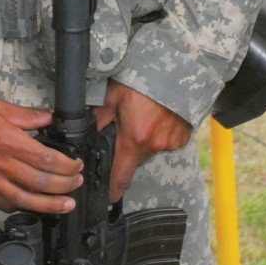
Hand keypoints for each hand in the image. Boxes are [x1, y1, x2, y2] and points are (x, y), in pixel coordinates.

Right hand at [0, 92, 82, 213]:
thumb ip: (27, 116)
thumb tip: (49, 118)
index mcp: (7, 140)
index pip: (47, 160)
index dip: (67, 165)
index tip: (76, 165)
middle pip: (40, 182)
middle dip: (64, 186)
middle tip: (76, 184)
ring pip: (23, 200)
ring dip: (48, 205)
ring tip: (65, 205)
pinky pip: (2, 204)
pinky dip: (21, 206)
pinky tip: (33, 205)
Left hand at [92, 81, 192, 203]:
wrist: (175, 67)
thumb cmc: (143, 79)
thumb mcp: (112, 96)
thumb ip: (98, 120)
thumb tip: (82, 136)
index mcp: (134, 139)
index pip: (120, 179)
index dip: (112, 191)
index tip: (108, 197)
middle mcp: (154, 145)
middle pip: (135, 160)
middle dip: (129, 149)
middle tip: (127, 128)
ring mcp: (171, 142)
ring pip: (151, 150)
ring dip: (145, 140)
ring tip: (145, 116)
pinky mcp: (182, 137)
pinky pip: (167, 142)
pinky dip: (161, 134)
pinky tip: (159, 117)